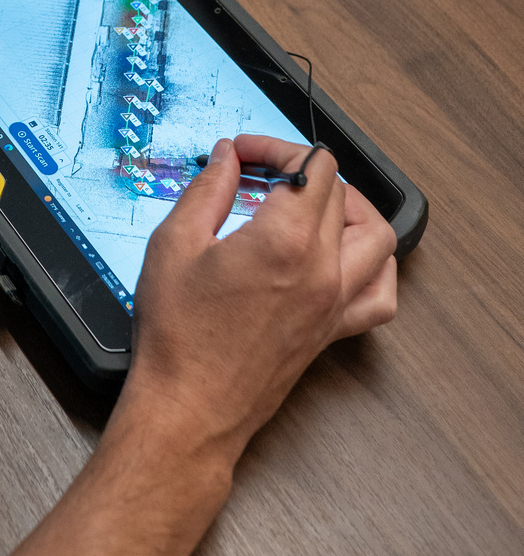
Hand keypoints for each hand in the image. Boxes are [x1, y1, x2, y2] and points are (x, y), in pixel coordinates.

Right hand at [116, 135, 397, 464]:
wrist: (189, 409)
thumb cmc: (178, 337)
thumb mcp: (174, 244)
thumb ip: (207, 190)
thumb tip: (227, 158)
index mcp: (284, 241)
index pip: (311, 166)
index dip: (278, 146)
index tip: (245, 153)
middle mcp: (322, 270)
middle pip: (340, 193)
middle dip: (300, 168)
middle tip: (259, 172)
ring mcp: (335, 303)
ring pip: (377, 236)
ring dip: (350, 207)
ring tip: (311, 202)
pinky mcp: (333, 331)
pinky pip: (381, 293)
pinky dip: (374, 265)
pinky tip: (344, 255)